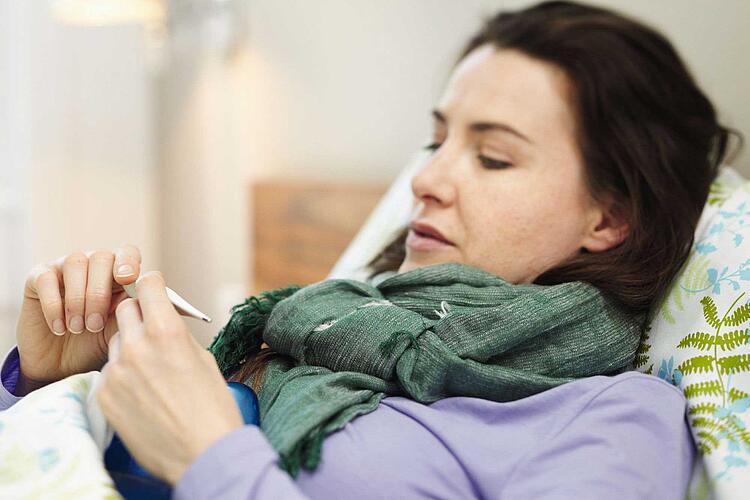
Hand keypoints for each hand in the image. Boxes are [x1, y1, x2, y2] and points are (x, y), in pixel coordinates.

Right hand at [15, 245, 142, 393]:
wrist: (60, 365)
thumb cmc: (96, 343)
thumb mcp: (121, 329)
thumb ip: (136, 312)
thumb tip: (163, 303)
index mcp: (118, 273)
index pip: (127, 253)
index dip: (128, 261)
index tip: (127, 279)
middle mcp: (93, 265)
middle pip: (102, 258)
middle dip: (100, 293)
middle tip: (95, 325)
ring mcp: (65, 268)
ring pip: (76, 262)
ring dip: (78, 298)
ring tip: (78, 328)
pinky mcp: (39, 277)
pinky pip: (46, 278)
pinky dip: (54, 305)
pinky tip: (59, 327)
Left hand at [96, 271, 243, 484]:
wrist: (202, 453)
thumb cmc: (212, 406)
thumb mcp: (202, 358)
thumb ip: (177, 334)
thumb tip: (164, 322)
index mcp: (167, 331)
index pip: (148, 285)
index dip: (153, 286)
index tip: (155, 292)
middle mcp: (137, 346)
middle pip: (125, 309)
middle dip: (139, 314)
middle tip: (152, 330)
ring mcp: (116, 371)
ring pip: (116, 342)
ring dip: (129, 347)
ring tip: (151, 372)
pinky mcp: (104, 395)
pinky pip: (109, 372)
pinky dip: (123, 376)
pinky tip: (142, 394)